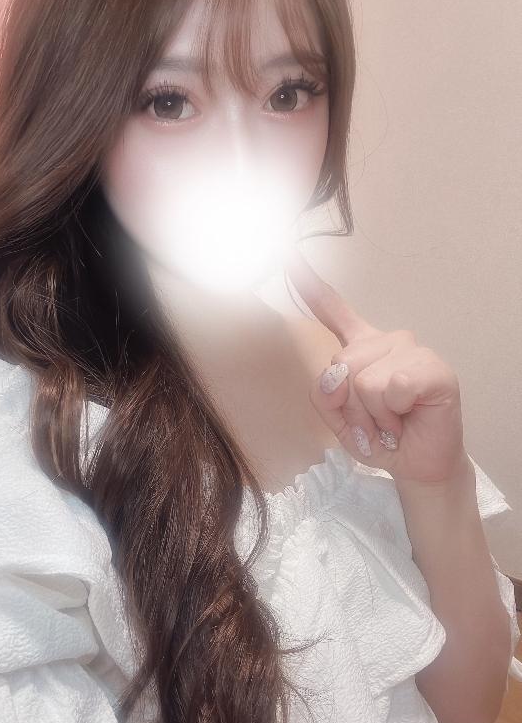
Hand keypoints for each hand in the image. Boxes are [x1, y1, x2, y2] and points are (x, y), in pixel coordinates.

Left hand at [284, 243, 468, 485]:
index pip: (334, 311)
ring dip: (373, 416)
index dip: (311, 286)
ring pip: (365, 381)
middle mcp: (385, 341)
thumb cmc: (379, 438)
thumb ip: (325, 396)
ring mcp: (411, 351)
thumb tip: (337, 375)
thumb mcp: (338, 421)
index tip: (288, 257)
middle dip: (350, 408)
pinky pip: (394, 387)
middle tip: (372, 423)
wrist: (417, 465)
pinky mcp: (433, 368)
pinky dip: (394, 414)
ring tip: (390, 423)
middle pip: (341, 364)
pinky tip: (407, 416)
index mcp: (360, 348)